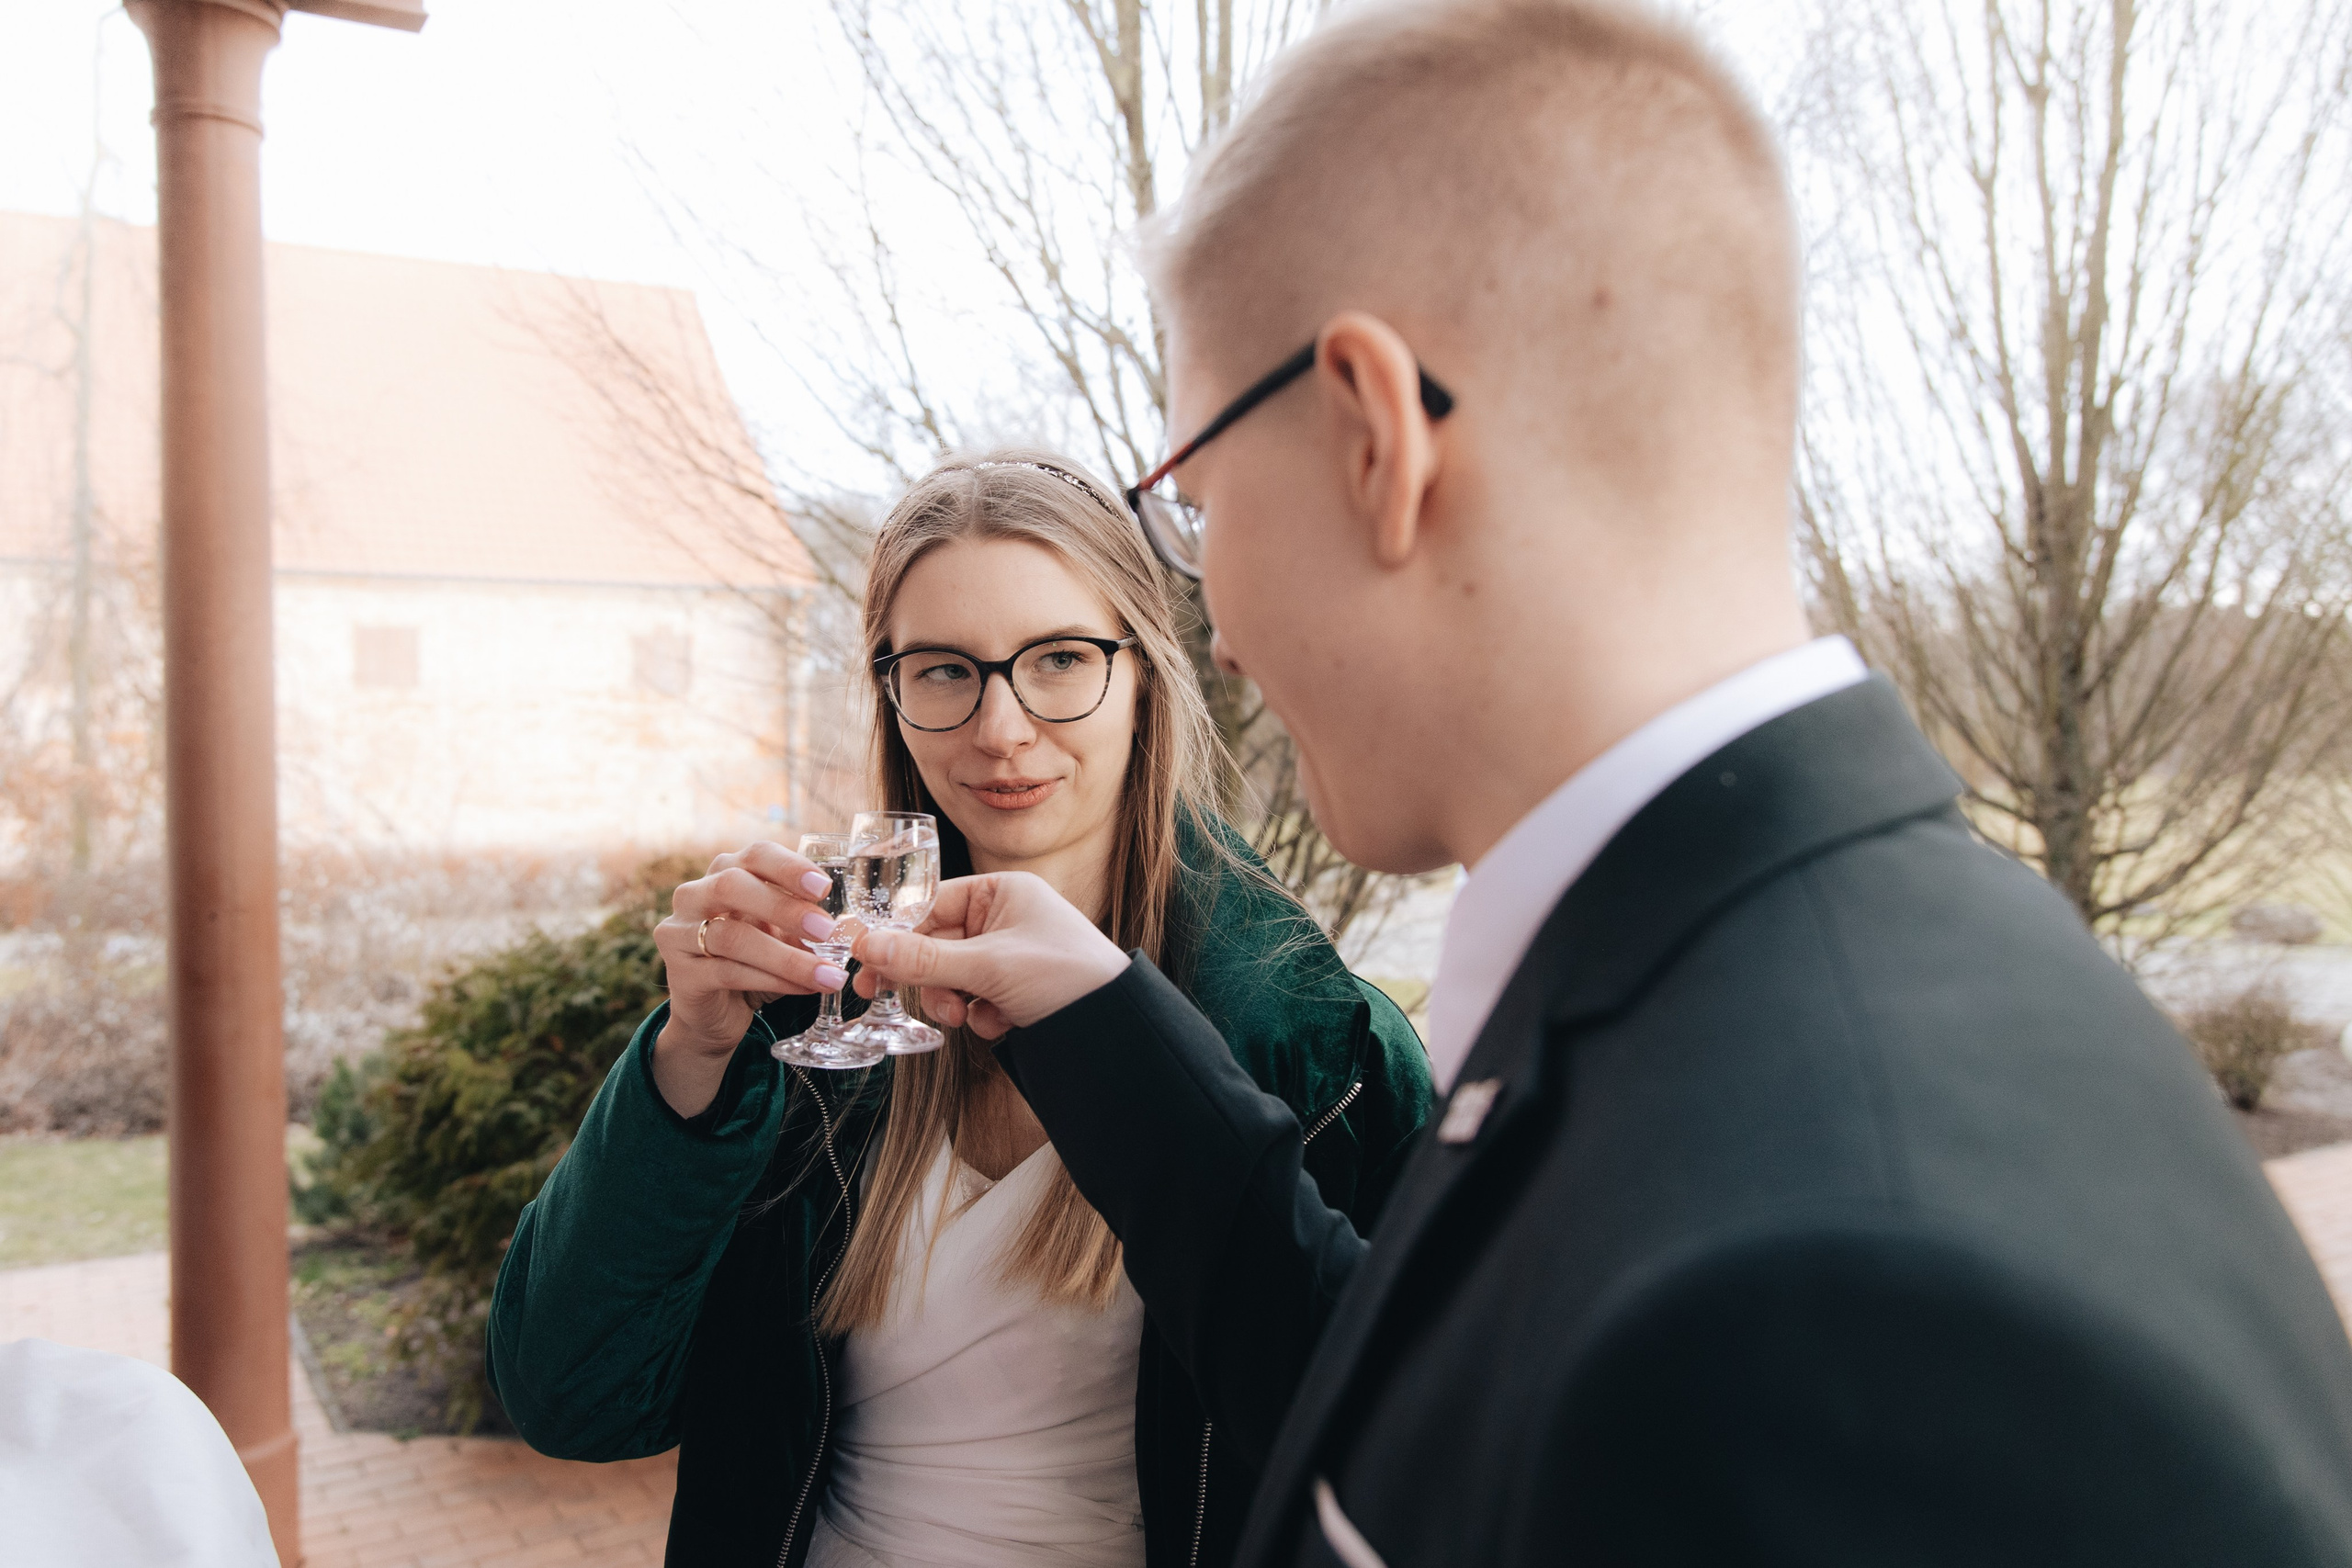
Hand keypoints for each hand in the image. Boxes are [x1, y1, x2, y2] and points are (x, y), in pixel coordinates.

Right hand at [653, 843, 843, 1098]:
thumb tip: (847, 926)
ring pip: (732, 938)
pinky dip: (773, 980)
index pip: (754, 855)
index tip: (824, 887)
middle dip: (784, 907)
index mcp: (723, 874)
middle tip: (826, 930)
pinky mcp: (680, 974)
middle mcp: (694, 896)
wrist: (710, 1014)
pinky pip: (729, 973)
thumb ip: (801, 923)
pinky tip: (804, 988)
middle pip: (732, 885)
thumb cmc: (750, 963)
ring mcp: (679, 934)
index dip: (789, 867)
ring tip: (827, 974)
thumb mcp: (777, 935)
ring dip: (787, 957)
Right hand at [848, 872, 1129, 1038]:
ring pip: (952, 976)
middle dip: (926, 976)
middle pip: (937, 943)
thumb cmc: (1066, 976)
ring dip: (952, 1000)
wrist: (1117, 1027)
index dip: (896, 932)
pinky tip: (1004, 1023)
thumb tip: (866, 947)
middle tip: (877, 995)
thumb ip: (923, 959)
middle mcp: (1006, 917)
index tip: (863, 958)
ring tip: (967, 1017)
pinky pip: (976, 998)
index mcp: (1003, 891)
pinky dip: (981, 1014)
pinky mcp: (1018, 989)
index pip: (932, 904)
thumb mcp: (988, 966)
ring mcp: (1012, 954)